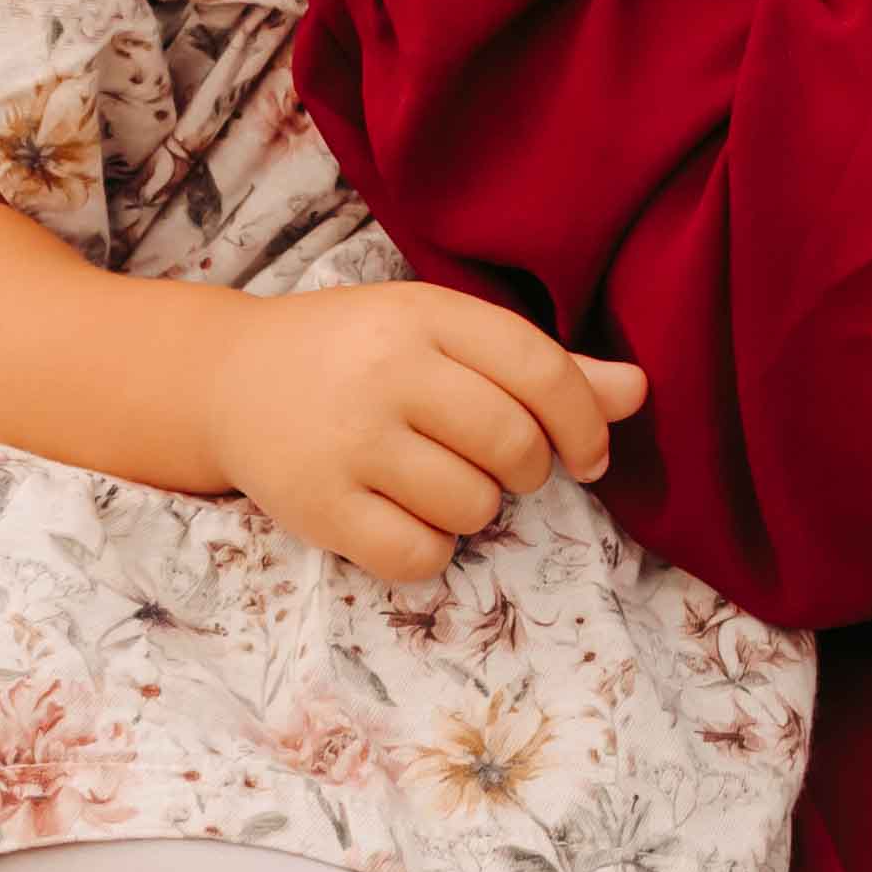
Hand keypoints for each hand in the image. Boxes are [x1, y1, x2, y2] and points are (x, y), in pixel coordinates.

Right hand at [197, 283, 651, 587]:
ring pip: (472, 507)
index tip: (590, 456)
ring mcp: (348, 441)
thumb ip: (539, 366)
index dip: (585, 423)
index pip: (541, 370)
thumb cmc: (359, 352)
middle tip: (502, 467)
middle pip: (514, 445)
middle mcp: (387, 372)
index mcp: (426, 315)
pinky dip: (431, 550)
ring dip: (476, 509)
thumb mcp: (443, 333)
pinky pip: (420, 556)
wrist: (231, 378)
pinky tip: (404, 517)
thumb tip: (640, 393)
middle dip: (527, 470)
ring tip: (437, 481)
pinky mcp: (318, 507)